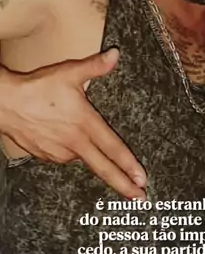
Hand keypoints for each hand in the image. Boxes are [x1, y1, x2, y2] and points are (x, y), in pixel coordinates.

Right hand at [0, 49, 146, 197]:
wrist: (4, 104)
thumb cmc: (37, 88)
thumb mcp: (69, 73)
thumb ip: (95, 66)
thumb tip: (114, 55)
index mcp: (85, 124)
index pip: (113, 148)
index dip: (129, 164)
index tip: (142, 179)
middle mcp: (74, 142)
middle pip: (103, 168)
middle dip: (123, 184)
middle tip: (139, 198)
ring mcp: (59, 153)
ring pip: (83, 159)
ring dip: (92, 160)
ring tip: (90, 148)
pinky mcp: (46, 156)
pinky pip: (65, 157)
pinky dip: (72, 153)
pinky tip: (68, 141)